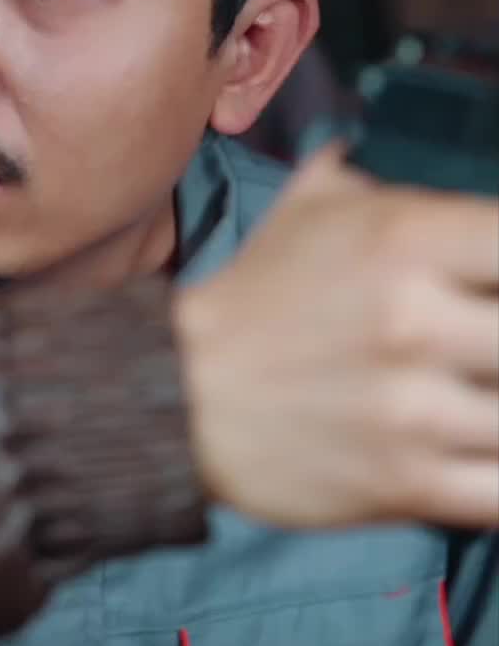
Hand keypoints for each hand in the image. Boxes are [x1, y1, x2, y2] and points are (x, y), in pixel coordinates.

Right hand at [174, 143, 498, 530]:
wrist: (177, 397)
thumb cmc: (256, 301)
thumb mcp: (313, 208)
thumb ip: (382, 180)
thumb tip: (418, 162)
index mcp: (408, 238)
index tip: (493, 292)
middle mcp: (417, 319)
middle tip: (481, 352)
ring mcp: (413, 409)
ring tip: (474, 400)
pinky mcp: (405, 483)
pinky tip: (482, 458)